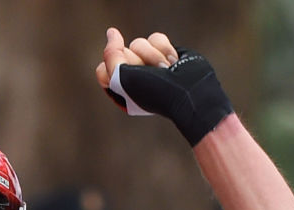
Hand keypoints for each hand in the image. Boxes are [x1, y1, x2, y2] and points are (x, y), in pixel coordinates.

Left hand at [95, 28, 231, 145]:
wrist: (189, 91)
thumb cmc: (154, 92)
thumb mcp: (122, 77)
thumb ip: (111, 55)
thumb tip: (112, 32)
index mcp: (119, 90)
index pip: (104, 68)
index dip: (115, 70)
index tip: (129, 79)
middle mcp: (133, 77)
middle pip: (121, 52)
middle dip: (135, 62)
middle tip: (148, 75)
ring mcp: (149, 65)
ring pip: (139, 43)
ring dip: (153, 56)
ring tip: (164, 70)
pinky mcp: (164, 53)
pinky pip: (156, 38)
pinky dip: (165, 49)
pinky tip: (173, 63)